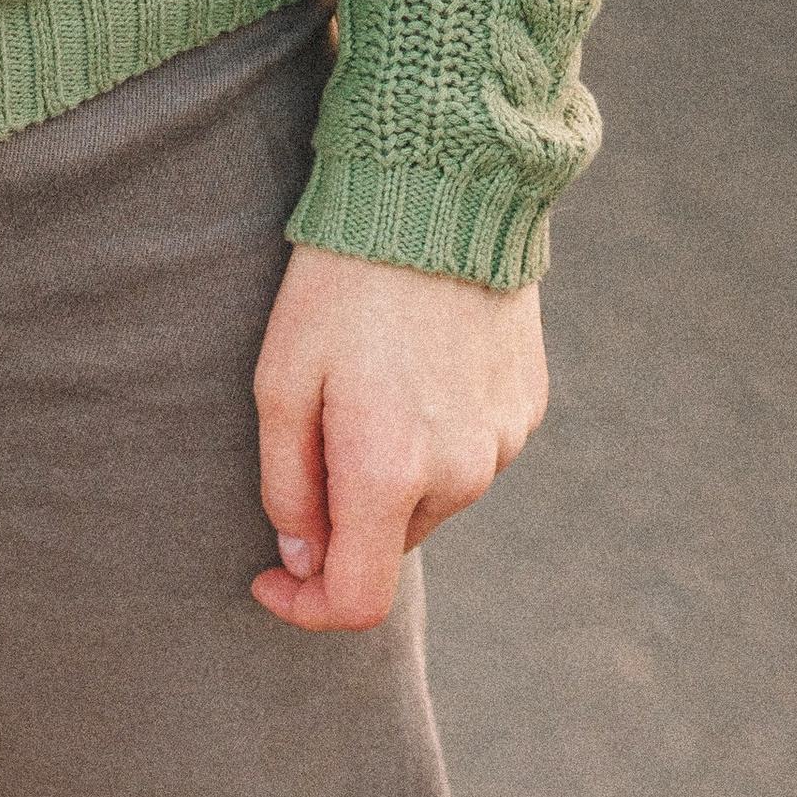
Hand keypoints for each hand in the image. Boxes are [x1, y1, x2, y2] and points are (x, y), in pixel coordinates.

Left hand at [250, 243, 548, 632]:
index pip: (357, 600)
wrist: (443, 189)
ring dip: (391, 475)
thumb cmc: (341, 284)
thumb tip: (301, 558)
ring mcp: (502, 443)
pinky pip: (470, 454)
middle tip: (315, 438)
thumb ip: (287, 489)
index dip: (306, 608)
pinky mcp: (526, 408)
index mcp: (389, 475)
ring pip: (430, 501)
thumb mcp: (281, 384)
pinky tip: (416, 369)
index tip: (270, 579)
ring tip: (371, 385)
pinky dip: (433, 439)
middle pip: (389, 545)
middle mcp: (458, 474)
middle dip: (345, 519)